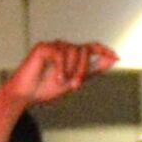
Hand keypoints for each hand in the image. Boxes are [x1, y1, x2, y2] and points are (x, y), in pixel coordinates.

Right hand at [0, 41, 118, 132]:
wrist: (24, 95)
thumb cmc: (45, 89)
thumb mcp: (73, 81)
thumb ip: (91, 71)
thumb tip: (112, 60)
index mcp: (70, 54)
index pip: (91, 47)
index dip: (104, 50)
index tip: (116, 57)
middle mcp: (63, 47)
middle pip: (84, 50)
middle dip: (83, 69)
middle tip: (76, 86)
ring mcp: (53, 46)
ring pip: (73, 51)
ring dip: (71, 70)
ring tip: (62, 83)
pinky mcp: (43, 47)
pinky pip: (60, 54)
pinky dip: (60, 68)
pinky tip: (56, 79)